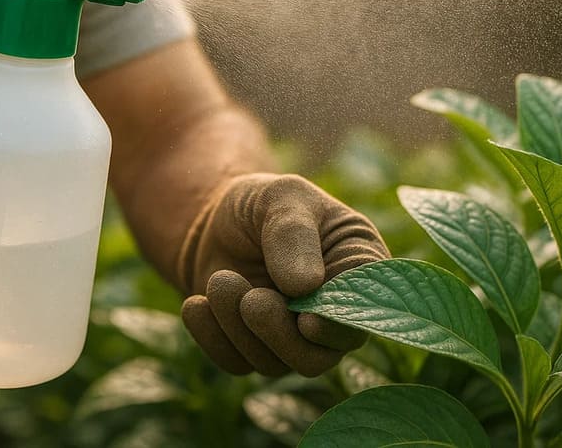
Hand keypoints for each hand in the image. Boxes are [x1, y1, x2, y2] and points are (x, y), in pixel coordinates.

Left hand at [177, 173, 387, 376]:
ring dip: (238, 327)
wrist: (215, 221)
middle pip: (320, 356)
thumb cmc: (262, 203)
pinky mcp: (255, 349)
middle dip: (279, 333)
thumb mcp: (280, 197)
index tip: (306, 318)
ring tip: (219, 280)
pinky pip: (237, 364)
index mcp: (358, 269)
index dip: (338, 324)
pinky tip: (196, 304)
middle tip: (251, 299)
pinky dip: (212, 338)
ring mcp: (295, 337)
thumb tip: (305, 286)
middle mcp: (333, 313)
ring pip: (275, 363)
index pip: (365, 312)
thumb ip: (294, 233)